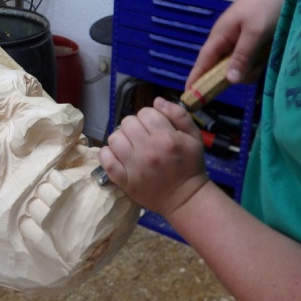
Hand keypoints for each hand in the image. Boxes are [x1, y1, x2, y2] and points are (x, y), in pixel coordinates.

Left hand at [99, 97, 207, 217]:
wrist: (185, 198)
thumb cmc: (190, 165)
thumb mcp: (194, 136)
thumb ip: (178, 114)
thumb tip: (156, 101)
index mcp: (166, 138)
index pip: (146, 112)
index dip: (150, 116)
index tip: (154, 126)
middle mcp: (148, 150)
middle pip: (128, 122)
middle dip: (135, 126)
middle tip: (143, 137)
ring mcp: (134, 166)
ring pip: (114, 138)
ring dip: (122, 139)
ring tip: (131, 146)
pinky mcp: (124, 180)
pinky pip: (106, 159)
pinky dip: (108, 153)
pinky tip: (118, 155)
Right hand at [186, 0, 283, 88]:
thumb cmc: (264, 5)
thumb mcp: (254, 32)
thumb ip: (242, 56)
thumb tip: (229, 81)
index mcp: (220, 36)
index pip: (203, 62)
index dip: (195, 80)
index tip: (189, 98)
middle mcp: (226, 41)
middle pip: (222, 69)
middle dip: (236, 74)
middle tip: (254, 66)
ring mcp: (239, 42)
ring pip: (238, 67)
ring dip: (251, 67)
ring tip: (265, 53)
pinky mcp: (252, 43)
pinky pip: (250, 61)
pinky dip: (258, 61)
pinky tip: (268, 51)